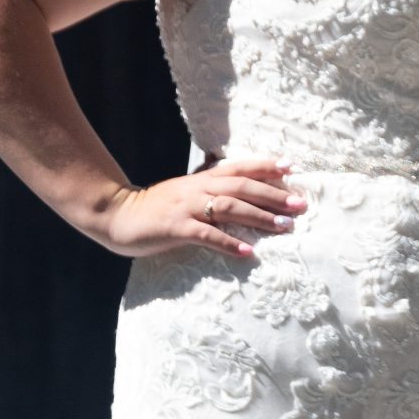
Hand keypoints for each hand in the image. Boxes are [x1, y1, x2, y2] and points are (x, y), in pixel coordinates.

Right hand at [99, 156, 307, 261]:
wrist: (117, 213)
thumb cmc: (156, 206)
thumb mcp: (184, 191)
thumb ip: (208, 188)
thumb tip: (234, 187)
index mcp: (201, 179)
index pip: (239, 168)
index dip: (265, 166)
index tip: (291, 167)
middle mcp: (198, 189)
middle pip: (242, 187)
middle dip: (273, 195)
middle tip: (300, 204)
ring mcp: (187, 208)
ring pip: (229, 208)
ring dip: (259, 217)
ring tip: (284, 227)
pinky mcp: (176, 228)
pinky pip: (206, 235)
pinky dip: (228, 243)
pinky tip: (247, 253)